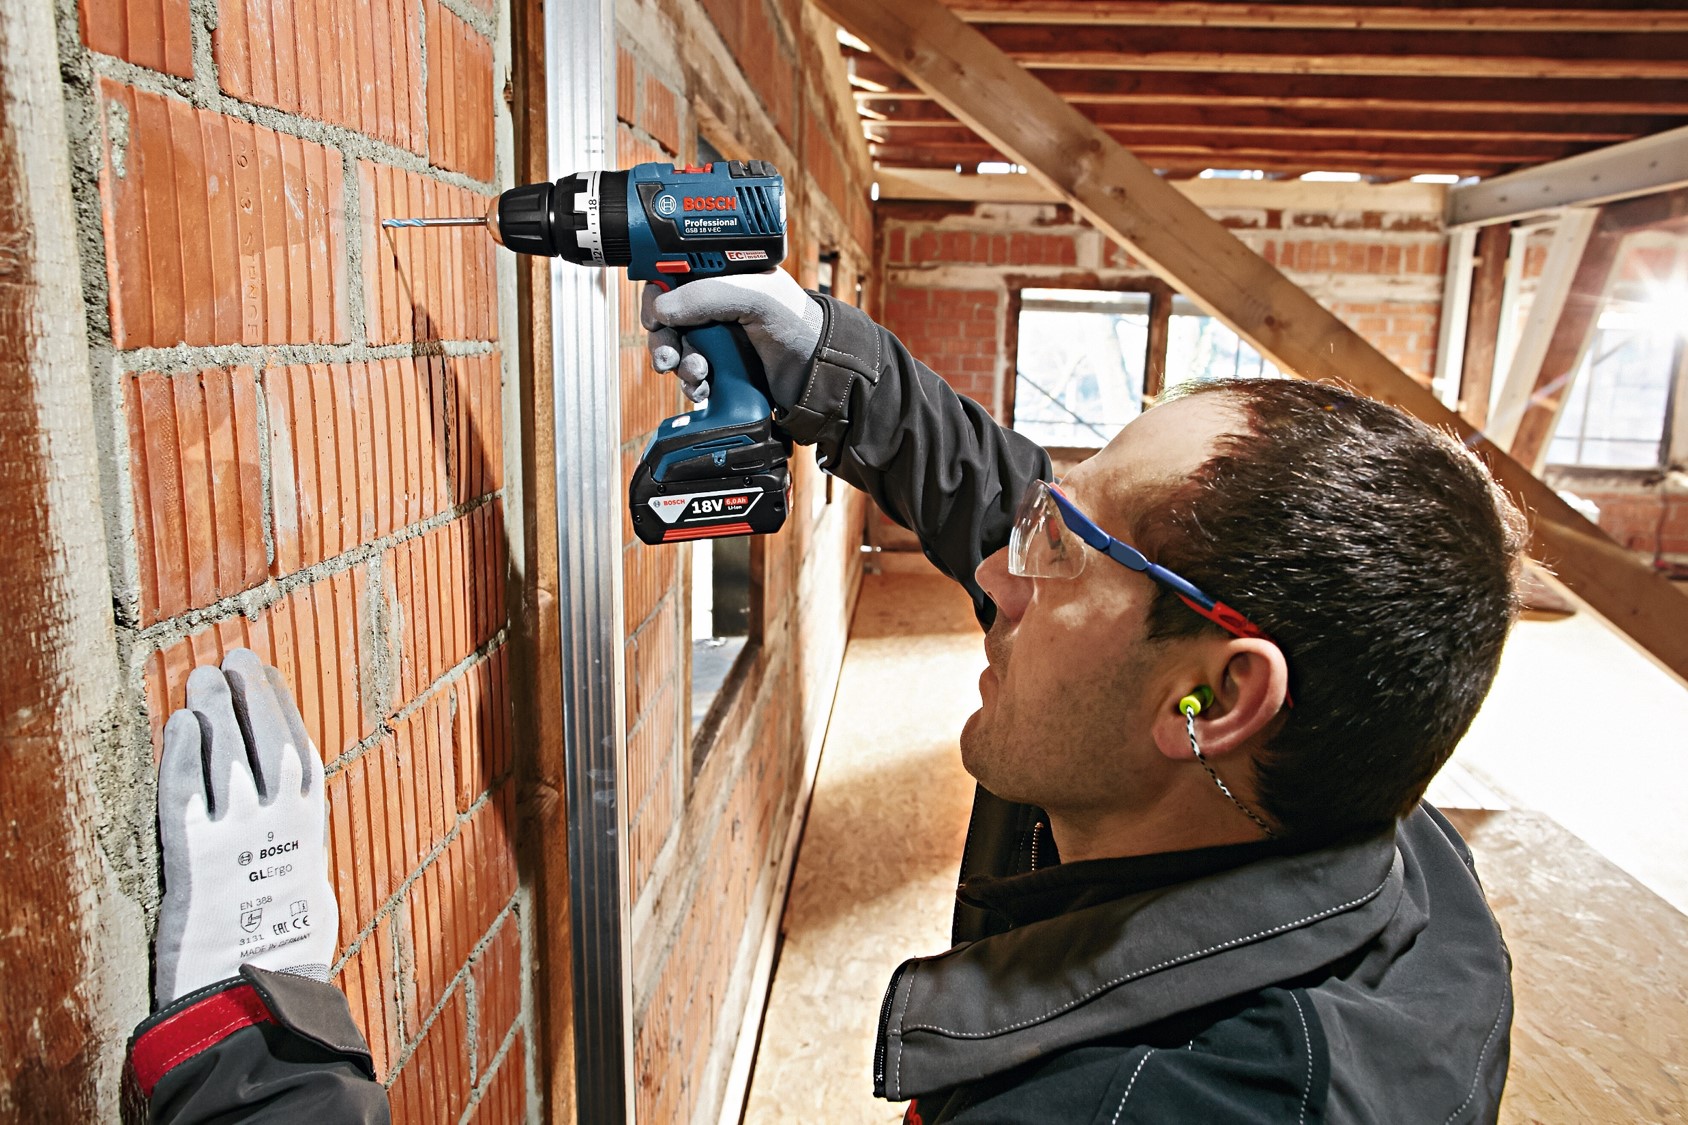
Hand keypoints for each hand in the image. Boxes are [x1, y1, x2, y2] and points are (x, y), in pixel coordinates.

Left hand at [153, 649, 336, 1004]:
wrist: (254, 992)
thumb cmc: (280, 950)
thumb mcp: (305, 889)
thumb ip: (293, 847)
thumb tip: (287, 823)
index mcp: (308, 828)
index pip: (298, 749)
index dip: (282, 707)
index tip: (267, 674)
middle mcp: (278, 822)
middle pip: (266, 741)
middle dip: (251, 695)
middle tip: (234, 657)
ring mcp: (238, 835)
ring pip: (229, 756)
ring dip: (217, 710)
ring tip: (202, 676)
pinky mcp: (196, 855)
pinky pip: (188, 792)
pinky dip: (185, 754)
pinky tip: (181, 724)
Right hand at [641, 269, 823, 405]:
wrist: (819, 374)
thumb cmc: (798, 325)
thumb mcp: (755, 297)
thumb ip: (706, 295)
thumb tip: (662, 307)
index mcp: (722, 276)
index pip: (673, 276)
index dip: (657, 295)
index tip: (654, 316)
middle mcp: (716, 305)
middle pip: (667, 317)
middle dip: (663, 338)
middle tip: (667, 355)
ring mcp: (718, 338)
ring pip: (676, 349)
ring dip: (679, 364)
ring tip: (698, 374)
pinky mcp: (721, 368)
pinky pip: (690, 375)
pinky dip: (691, 384)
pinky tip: (704, 389)